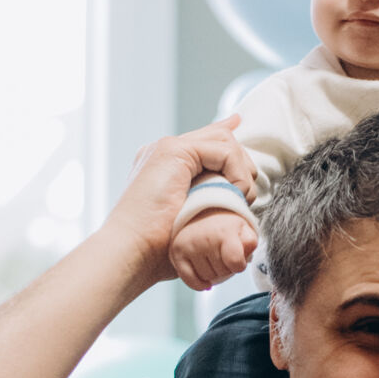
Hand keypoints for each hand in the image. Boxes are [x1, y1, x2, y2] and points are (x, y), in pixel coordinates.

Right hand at [103, 120, 254, 290]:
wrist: (132, 251)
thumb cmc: (158, 251)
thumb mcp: (189, 225)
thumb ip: (206, 205)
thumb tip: (232, 201)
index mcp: (163, 165)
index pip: (203, 141)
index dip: (225, 135)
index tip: (239, 126)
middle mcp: (163, 151)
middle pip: (217, 137)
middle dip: (241, 163)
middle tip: (246, 194)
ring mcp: (166, 148)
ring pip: (223, 141)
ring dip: (241, 171)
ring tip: (240, 200)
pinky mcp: (173, 150)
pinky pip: (223, 150)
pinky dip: (236, 173)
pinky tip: (234, 194)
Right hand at [170, 205, 258, 290]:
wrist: (203, 213)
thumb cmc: (227, 227)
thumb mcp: (245, 230)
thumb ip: (250, 243)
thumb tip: (243, 257)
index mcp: (224, 232)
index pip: (235, 263)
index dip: (239, 266)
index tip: (237, 259)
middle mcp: (204, 239)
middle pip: (222, 273)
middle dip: (226, 269)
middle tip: (223, 256)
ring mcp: (189, 247)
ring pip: (207, 277)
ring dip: (213, 274)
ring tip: (213, 259)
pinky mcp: (176, 254)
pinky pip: (189, 281)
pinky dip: (199, 284)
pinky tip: (206, 281)